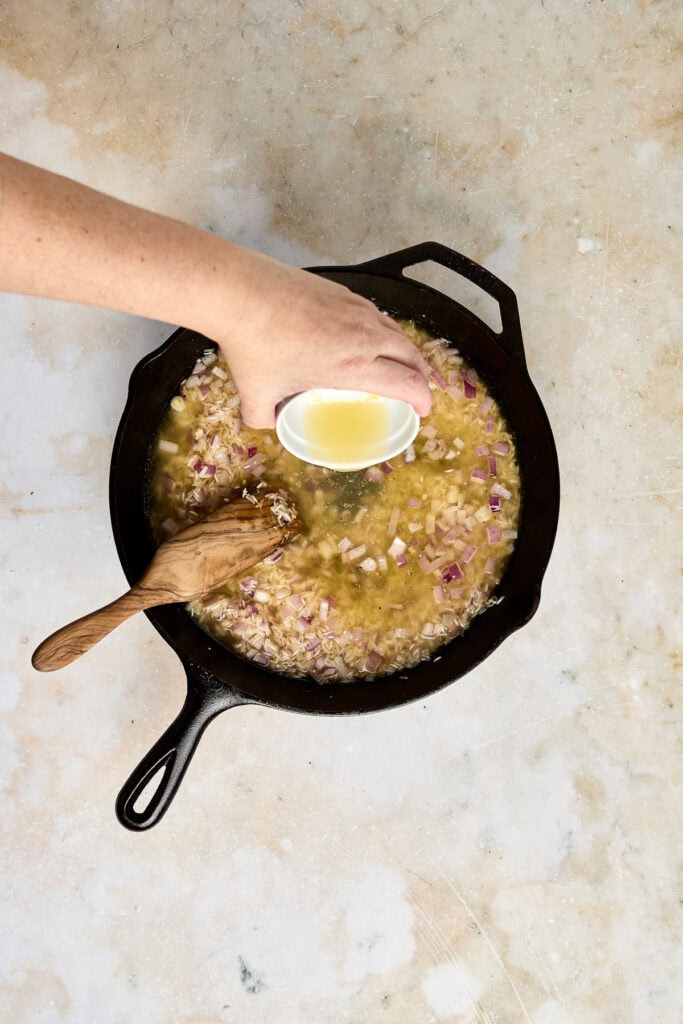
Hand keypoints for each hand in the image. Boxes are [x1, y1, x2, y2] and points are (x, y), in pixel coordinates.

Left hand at [210, 251, 432, 428]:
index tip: (423, 410)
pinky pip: (377, 315)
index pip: (407, 384)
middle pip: (411, 356)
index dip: (423, 399)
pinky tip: (373, 337)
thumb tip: (266, 425)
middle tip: (417, 390)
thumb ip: (264, 418)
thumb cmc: (252, 345)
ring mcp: (355, 310)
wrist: (239, 292)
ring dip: (406, 351)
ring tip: (403, 363)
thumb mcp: (256, 396)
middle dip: (422, 376)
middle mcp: (364, 337)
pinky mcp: (343, 292)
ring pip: (397, 332)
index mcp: (353, 367)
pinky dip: (385, 331)